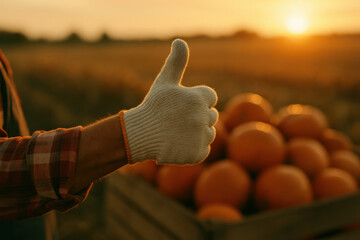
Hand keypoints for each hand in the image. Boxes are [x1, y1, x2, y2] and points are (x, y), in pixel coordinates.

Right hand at [120, 39, 217, 164]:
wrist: (139, 134)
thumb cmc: (153, 106)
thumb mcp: (164, 81)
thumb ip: (176, 61)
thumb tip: (180, 41)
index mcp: (197, 98)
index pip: (210, 97)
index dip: (197, 100)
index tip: (182, 105)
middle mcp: (201, 117)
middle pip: (211, 116)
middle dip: (197, 117)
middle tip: (177, 120)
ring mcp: (199, 137)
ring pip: (209, 133)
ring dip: (197, 133)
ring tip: (177, 131)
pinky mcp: (197, 154)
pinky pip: (204, 149)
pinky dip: (194, 149)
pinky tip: (178, 143)